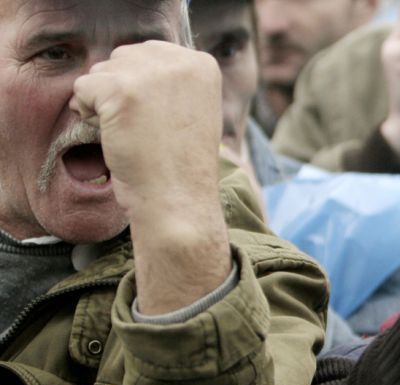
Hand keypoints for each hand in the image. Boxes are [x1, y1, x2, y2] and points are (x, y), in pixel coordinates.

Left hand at [70, 41, 222, 225]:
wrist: (178, 200)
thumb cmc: (182, 165)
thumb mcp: (193, 111)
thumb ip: (171, 81)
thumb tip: (132, 62)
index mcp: (202, 64)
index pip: (151, 55)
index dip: (144, 90)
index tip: (160, 123)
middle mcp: (180, 61)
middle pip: (124, 58)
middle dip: (122, 91)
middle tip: (142, 130)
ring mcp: (150, 73)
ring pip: (102, 71)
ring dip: (105, 103)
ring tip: (131, 135)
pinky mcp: (121, 89)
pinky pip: (83, 88)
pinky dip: (88, 114)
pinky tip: (113, 136)